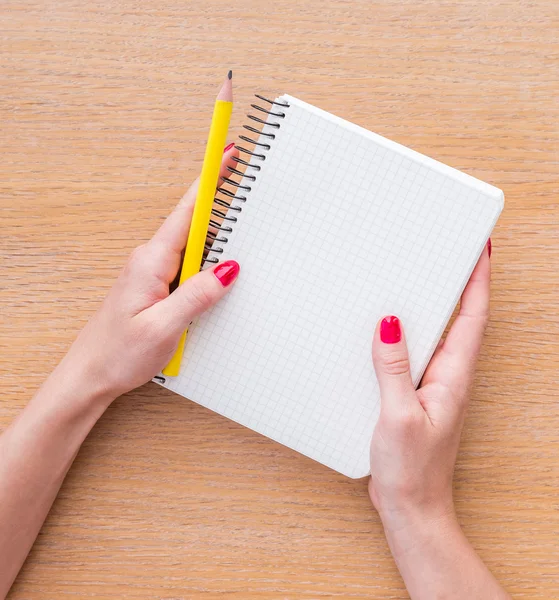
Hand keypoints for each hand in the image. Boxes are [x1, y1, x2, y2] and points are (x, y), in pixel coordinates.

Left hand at [59, 146, 240, 401]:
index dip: (210, 180)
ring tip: (236, 246)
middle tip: (248, 193)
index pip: (188, 212)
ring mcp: (153, 272)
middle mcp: (151, 260)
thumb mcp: (164, 326)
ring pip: (193, 247)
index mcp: (151, 261)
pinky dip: (206, 263)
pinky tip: (215, 274)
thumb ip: (197, 295)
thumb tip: (228, 269)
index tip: (227, 154)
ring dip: (216, 243)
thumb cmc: (119, 352)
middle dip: (221, 206)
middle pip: (194, 224)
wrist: (90, 374)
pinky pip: (187, 265)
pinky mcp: (156, 285)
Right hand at [368, 245, 509, 598]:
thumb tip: (390, 324)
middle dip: (460, 283)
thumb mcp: (398, 415)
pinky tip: (390, 331)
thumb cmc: (412, 469)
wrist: (411, 506)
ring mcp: (433, 386)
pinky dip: (410, 334)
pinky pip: (416, 354)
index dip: (479, 281)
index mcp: (453, 377)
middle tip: (451, 253)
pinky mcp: (416, 395)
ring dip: (435, 306)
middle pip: (460, 319)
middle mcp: (448, 377)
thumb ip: (393, 368)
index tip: (481, 249)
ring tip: (421, 279)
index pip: (472, 318)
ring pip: (438, 335)